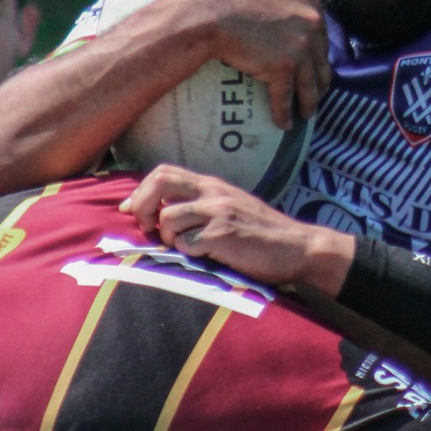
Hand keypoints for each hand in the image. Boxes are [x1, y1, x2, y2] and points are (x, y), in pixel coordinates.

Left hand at [121, 166, 354, 293]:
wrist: (298, 248)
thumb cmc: (262, 235)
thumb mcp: (231, 208)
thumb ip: (200, 206)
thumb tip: (160, 213)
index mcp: (212, 185)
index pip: (163, 172)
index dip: (140, 191)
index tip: (131, 211)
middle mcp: (213, 193)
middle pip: (159, 183)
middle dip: (142, 206)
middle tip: (145, 228)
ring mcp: (218, 213)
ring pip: (169, 219)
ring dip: (168, 239)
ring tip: (187, 249)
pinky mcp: (223, 236)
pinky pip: (187, 245)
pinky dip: (188, 255)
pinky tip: (206, 258)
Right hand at [196, 0, 329, 129]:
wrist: (209, 11)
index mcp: (310, 0)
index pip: (321, 31)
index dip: (316, 47)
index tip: (312, 59)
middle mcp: (312, 24)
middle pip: (321, 60)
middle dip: (318, 78)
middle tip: (313, 92)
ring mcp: (300, 48)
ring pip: (311, 83)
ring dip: (309, 101)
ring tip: (305, 112)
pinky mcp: (284, 69)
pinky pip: (287, 97)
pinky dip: (285, 113)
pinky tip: (284, 123)